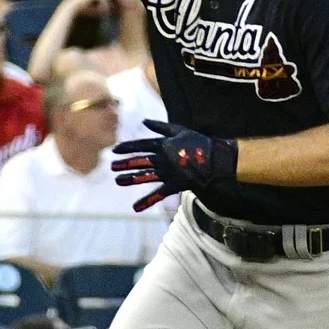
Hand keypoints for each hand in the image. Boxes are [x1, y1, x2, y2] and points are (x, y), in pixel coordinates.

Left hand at [110, 119, 237, 212]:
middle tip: (112, 166)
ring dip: (130, 178)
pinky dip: (147, 201)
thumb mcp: (180, 130)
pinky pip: (159, 193)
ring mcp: (169, 171)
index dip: (127, 147)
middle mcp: (164, 157)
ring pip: (145, 175)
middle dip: (124, 163)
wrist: (216, 160)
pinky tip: (135, 208)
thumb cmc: (199, 143)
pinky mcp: (175, 184)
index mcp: (164, 144)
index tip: (115, 149)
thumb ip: (161, 127)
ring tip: (117, 181)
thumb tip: (144, 121)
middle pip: (140, 160)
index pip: (141, 145)